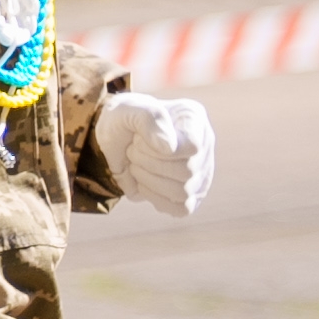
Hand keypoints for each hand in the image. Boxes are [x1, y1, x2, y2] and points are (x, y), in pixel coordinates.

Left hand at [96, 93, 214, 218]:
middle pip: (186, 172)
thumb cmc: (124, 119)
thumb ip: (150, 120)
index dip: (160, 151)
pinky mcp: (191, 195)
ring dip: (148, 180)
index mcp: (193, 119)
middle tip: (133, 150)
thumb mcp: (128, 110)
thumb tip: (169, 148)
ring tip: (137, 164)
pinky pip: (180, 208)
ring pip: (183, 192)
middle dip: (147, 163)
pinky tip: (143, 183)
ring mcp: (200, 172)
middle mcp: (204, 146)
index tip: (138, 138)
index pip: (191, 147)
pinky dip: (155, 198)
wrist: (115, 139)